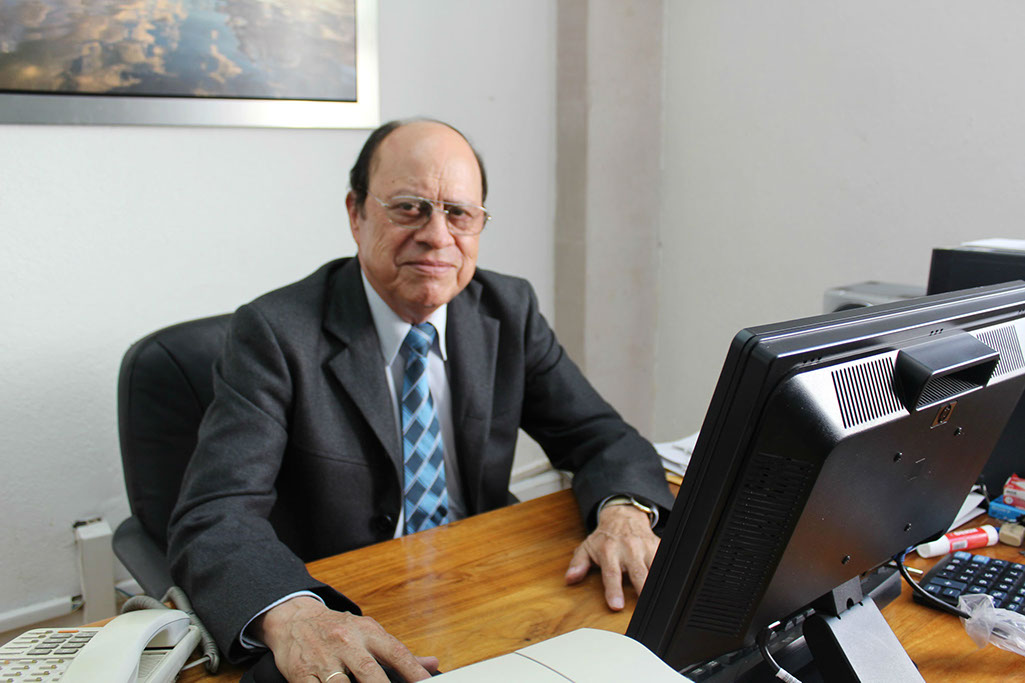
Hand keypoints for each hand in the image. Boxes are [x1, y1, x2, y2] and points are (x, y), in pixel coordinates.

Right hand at [252, 597, 438, 681]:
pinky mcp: (301, 673)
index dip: (414, 671)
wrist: (294, 619)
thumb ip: (397, 652)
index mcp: (367, 632)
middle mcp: (346, 643)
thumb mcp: (368, 631)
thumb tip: (432, 664)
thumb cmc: (337, 628)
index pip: (396, 652)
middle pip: (370, 671)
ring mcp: (323, 659)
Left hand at [564, 503, 659, 609]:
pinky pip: (666, 560)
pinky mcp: (658, 546)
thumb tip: (570, 578)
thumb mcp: (587, 547)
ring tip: (659, 600)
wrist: (623, 516)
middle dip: (642, 589)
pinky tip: (670, 586)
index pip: (611, 574)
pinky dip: (668, 572)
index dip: (613, 590)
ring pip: (655, 567)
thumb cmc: (605, 537)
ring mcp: (645, 548)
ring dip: (657, 583)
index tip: (616, 605)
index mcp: (609, 551)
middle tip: (643, 608)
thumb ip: (578, 563)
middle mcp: (629, 549)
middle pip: (638, 572)